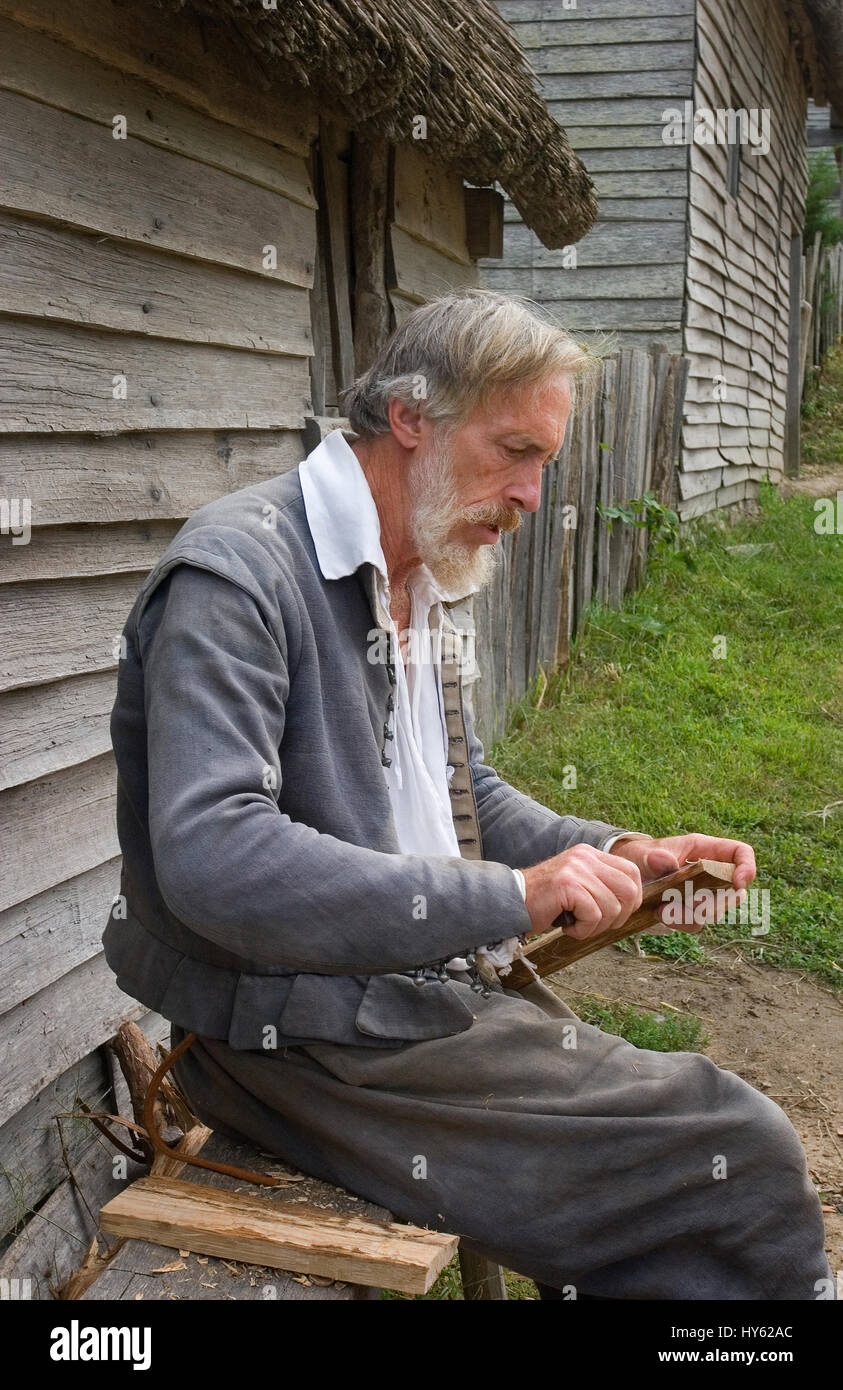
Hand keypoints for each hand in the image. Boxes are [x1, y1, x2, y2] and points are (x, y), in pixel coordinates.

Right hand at [521, 843, 643, 940]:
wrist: (510, 902)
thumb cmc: (545, 902)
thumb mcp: (578, 885)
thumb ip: (602, 886)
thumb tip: (632, 902)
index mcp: (590, 854)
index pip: (632, 872)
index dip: (631, 899)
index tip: (614, 914)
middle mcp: (585, 857)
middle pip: (629, 889)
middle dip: (619, 916)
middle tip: (596, 924)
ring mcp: (575, 869)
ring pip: (612, 906)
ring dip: (597, 926)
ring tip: (577, 925)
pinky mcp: (566, 885)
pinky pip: (594, 915)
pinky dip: (583, 930)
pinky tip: (567, 927)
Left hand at [607, 833, 755, 932]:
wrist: (623, 878)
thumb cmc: (638, 857)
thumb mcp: (642, 853)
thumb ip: (653, 857)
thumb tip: (664, 861)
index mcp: (705, 850)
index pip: (740, 853)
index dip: (747, 867)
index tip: (738, 883)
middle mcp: (709, 874)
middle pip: (733, 892)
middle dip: (715, 902)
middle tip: (692, 903)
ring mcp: (701, 895)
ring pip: (714, 911)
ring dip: (692, 914)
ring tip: (665, 909)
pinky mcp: (689, 912)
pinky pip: (695, 923)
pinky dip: (679, 921)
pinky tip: (659, 913)